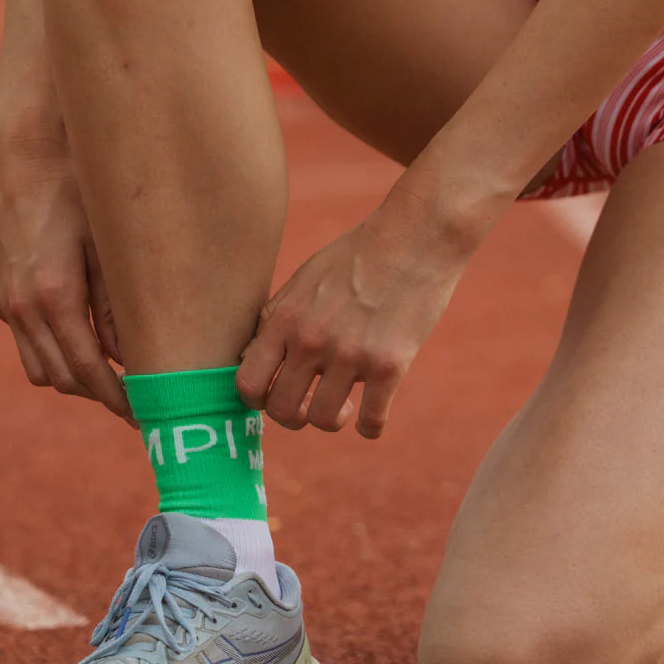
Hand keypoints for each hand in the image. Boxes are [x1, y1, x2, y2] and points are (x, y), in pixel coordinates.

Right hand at [0, 123, 134, 426]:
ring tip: (119, 376)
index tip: (147, 415)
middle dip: (102, 394)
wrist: (25, 149)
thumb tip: (134, 356)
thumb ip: (120, 306)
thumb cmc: (81, 189)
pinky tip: (89, 341)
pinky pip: (28, 342)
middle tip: (142, 400)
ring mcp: (4, 302)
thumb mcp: (112, 246)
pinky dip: (56, 352)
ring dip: (76, 377)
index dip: (119, 400)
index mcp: (53, 296)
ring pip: (40, 368)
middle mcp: (20, 306)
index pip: (89, 372)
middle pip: (63, 379)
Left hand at [235, 214, 468, 438]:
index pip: (247, 383)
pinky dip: (370, 427)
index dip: (258, 399)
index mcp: (285, 319)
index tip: (277, 393)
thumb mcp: (304, 279)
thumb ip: (276, 319)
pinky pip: (371, 422)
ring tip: (344, 406)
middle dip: (294, 416)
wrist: (416, 236)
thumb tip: (250, 359)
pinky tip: (372, 415)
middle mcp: (311, 340)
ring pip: (323, 421)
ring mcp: (351, 355)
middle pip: (281, 411)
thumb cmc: (358, 256)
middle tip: (311, 404)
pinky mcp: (390, 365)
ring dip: (332, 421)